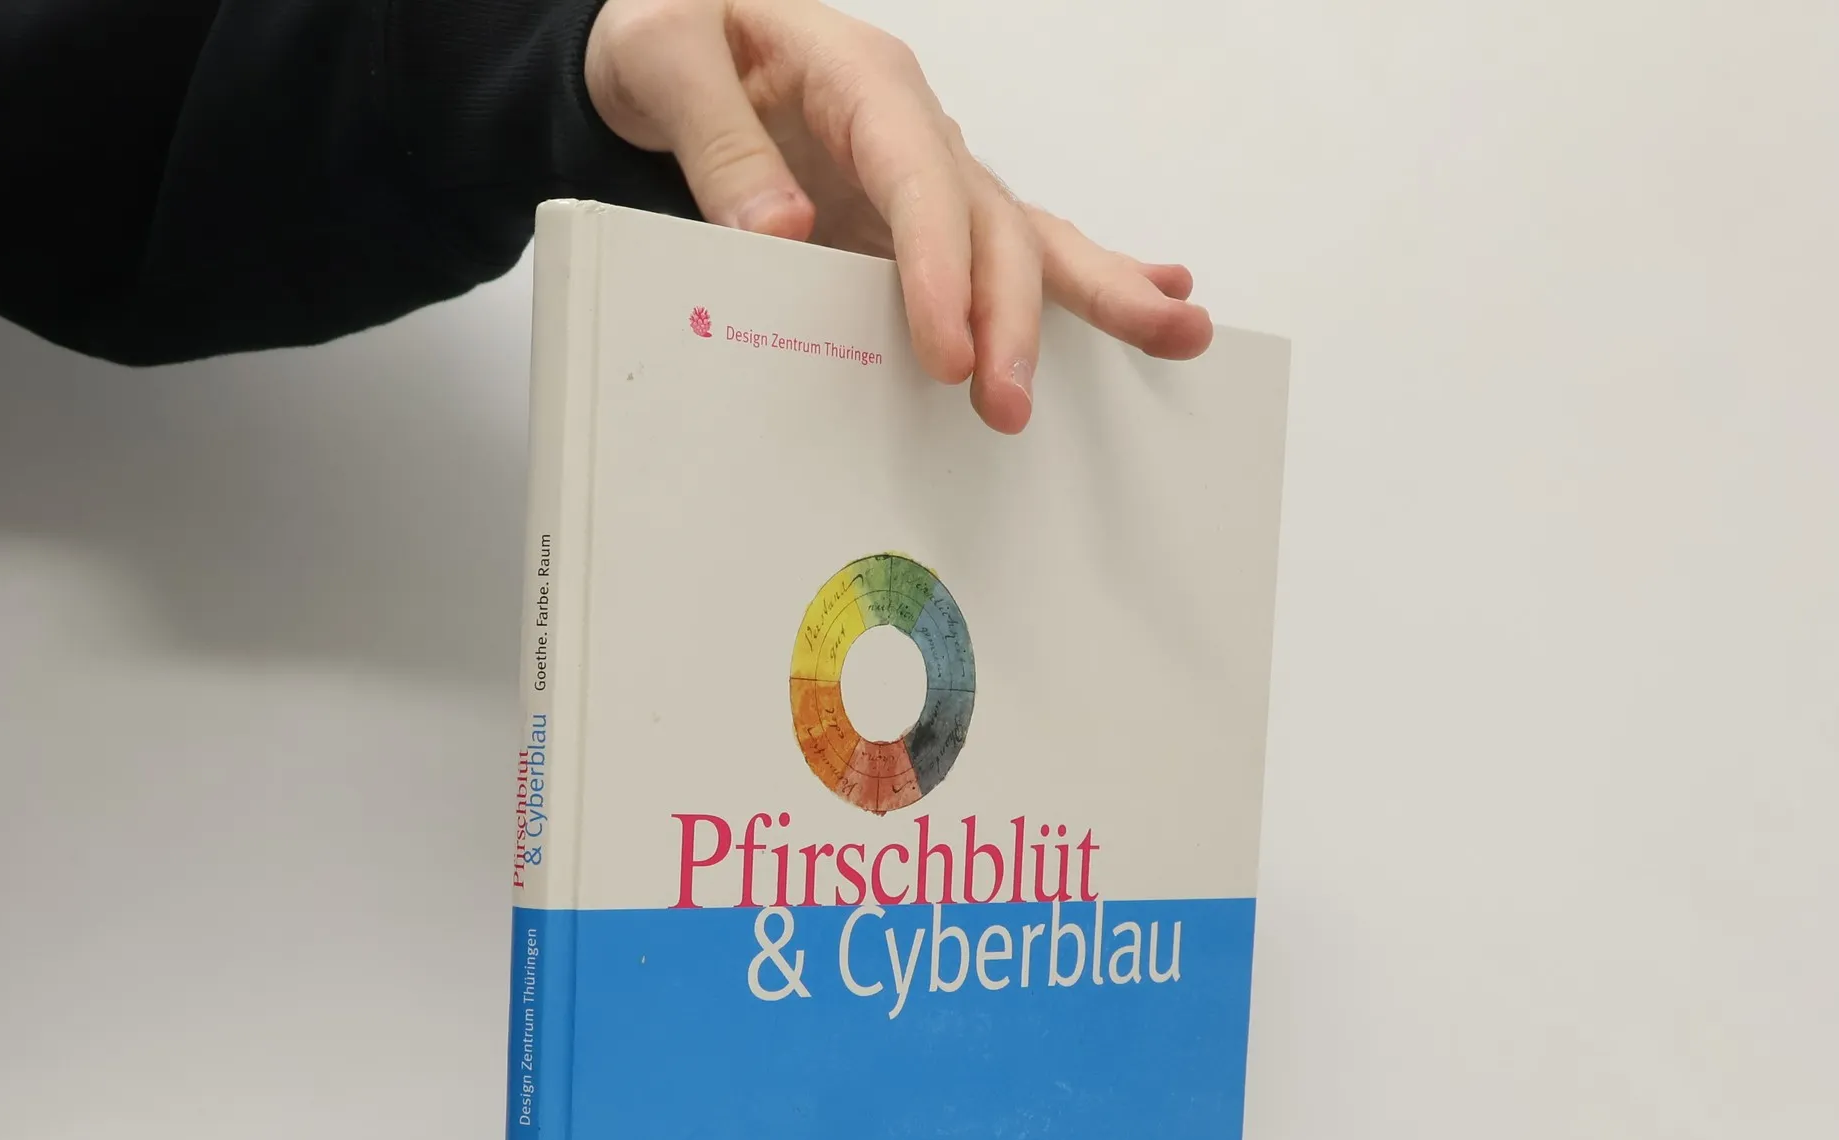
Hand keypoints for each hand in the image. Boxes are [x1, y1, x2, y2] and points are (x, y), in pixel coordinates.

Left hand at [584, 0, 1212, 432]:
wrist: (674, 43)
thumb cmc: (670, 36)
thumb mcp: (661, 54)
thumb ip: (715, 139)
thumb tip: (782, 231)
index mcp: (861, 78)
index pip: (918, 180)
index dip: (940, 270)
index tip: (945, 354)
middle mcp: (913, 125)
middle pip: (990, 221)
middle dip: (1013, 316)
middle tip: (1008, 404)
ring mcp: (927, 174)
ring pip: (1025, 237)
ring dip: (1097, 296)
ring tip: (1177, 334)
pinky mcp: (922, 219)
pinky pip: (1009, 248)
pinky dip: (1085, 278)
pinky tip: (1157, 298)